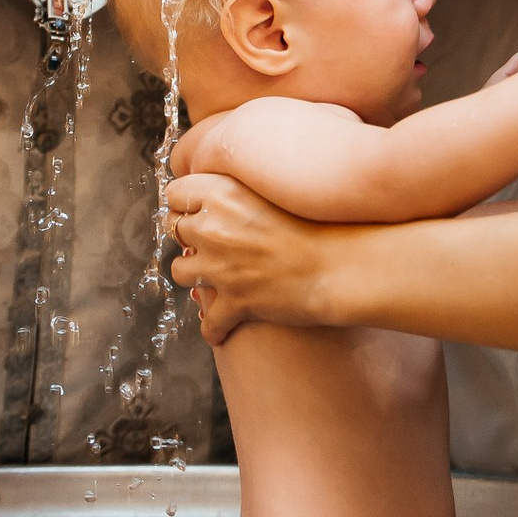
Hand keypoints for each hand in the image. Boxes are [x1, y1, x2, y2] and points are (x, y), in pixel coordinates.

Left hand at [164, 172, 347, 342]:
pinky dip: (216, 327)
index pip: (175, 193)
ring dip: (195, 275)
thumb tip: (217, 194)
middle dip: (189, 236)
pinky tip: (226, 326)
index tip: (197, 210)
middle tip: (209, 242)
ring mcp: (219, 267)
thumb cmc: (321, 225)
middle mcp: (213, 228)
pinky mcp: (233, 301)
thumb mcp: (273, 191)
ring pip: (180, 271)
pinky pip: (208, 321)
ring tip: (214, 277)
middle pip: (174, 229)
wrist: (343, 265)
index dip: (186, 202)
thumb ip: (239, 189)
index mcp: (222, 192)